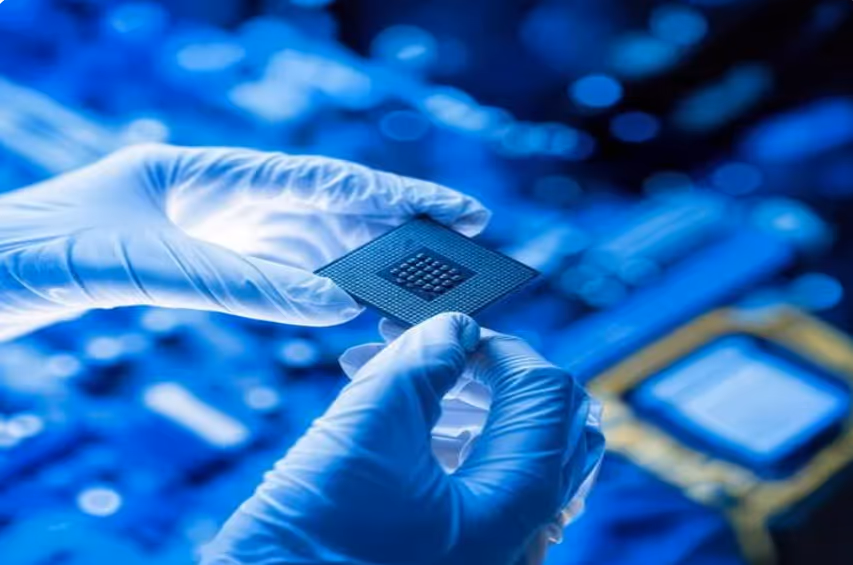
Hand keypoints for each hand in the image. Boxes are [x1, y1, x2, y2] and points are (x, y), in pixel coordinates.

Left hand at [0, 145, 488, 338]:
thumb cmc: (44, 248)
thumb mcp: (140, 262)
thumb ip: (238, 284)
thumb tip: (334, 305)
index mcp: (210, 169)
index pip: (324, 179)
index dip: (398, 194)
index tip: (462, 208)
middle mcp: (225, 196)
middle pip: (332, 208)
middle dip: (398, 228)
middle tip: (463, 252)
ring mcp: (218, 231)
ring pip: (313, 243)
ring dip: (367, 264)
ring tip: (421, 286)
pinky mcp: (208, 264)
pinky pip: (282, 275)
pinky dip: (322, 290)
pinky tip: (354, 303)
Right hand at [202, 313, 603, 564]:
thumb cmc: (313, 538)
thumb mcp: (369, 424)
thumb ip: (424, 357)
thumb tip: (455, 326)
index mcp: (515, 502)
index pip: (545, 392)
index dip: (498, 345)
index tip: (449, 328)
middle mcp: (521, 533)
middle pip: (540, 420)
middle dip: (482, 371)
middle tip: (422, 346)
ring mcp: (496, 547)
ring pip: (508, 448)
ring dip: (457, 401)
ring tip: (387, 375)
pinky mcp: (465, 552)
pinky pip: (484, 482)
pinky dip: (451, 440)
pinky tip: (400, 423)